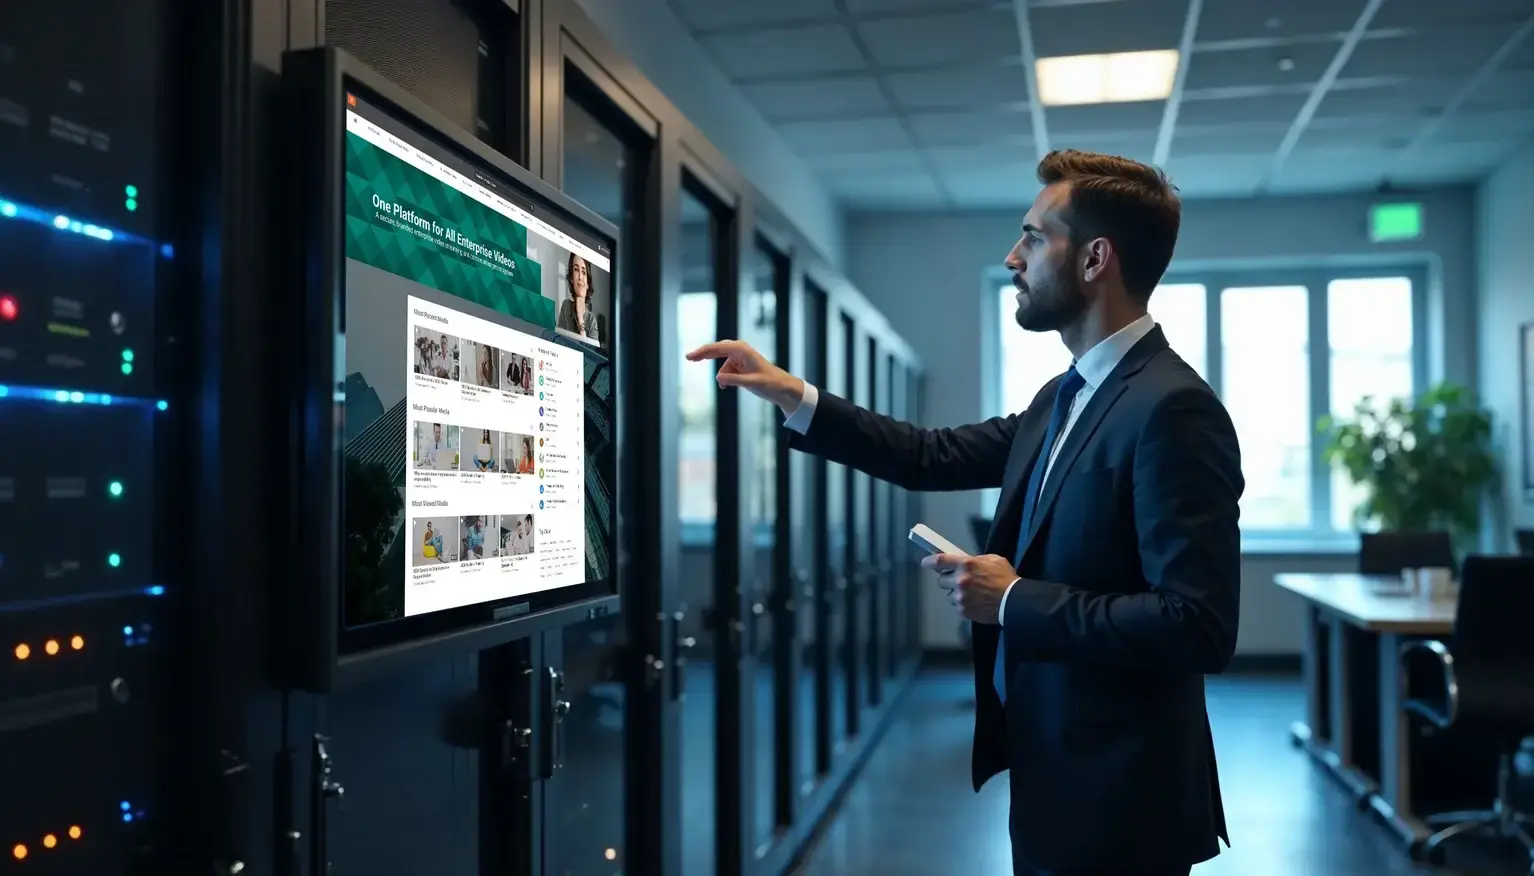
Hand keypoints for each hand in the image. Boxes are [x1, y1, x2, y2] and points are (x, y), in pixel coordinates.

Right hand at [685, 340, 804, 414]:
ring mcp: (738, 357)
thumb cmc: (769, 382)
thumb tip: (718, 378)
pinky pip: (726, 371)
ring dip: (722, 376)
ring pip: (721, 365)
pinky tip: (726, 385)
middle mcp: (739, 350)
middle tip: (688, 358)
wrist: (780, 386)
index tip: (690, 356)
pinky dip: (725, 378)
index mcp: (741, 350)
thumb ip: (734, 380)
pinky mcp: (739, 364)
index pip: (717, 348)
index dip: (702, 352)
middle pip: (715, 350)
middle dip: (703, 355)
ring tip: (730, 385)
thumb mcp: (752, 383)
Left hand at [921, 553, 1017, 624]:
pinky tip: (975, 602)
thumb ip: (975, 560)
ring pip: (949, 594)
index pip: (940, 561)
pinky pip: (957, 605)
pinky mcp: (963, 610)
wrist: (1013, 601)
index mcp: (966, 564)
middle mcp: (959, 580)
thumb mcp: (992, 560)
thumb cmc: (1005, 578)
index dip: (929, 561)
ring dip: (956, 593)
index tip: (925, 563)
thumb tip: (965, 562)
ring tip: (971, 594)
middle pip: (941, 580)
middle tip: (958, 580)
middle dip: (948, 579)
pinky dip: (963, 604)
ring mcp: (960, 596)